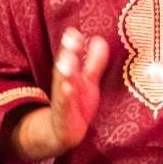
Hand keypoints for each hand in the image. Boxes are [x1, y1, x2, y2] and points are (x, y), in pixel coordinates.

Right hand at [47, 27, 107, 153]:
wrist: (62, 133)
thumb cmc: (78, 104)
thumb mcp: (88, 81)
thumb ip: (93, 62)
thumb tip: (99, 39)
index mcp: (72, 77)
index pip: (72, 57)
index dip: (74, 44)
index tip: (74, 30)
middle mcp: (66, 86)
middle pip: (66, 68)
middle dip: (69, 53)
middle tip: (72, 37)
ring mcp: (64, 102)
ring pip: (63, 86)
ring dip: (65, 73)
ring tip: (67, 60)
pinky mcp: (65, 118)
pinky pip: (65, 107)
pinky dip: (66, 97)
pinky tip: (68, 88)